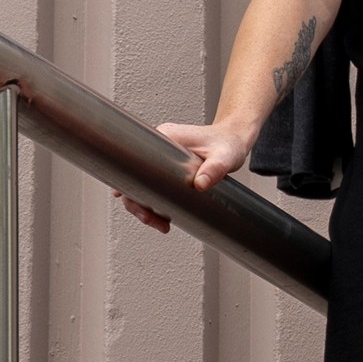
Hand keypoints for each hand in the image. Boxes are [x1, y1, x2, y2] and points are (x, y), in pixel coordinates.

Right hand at [120, 119, 253, 232]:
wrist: (234, 139)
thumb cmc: (228, 143)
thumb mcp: (224, 157)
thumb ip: (215, 169)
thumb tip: (200, 185)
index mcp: (165, 137)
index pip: (135, 160)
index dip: (128, 183)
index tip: (131, 201)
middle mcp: (158, 145)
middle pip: (135, 175)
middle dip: (138, 201)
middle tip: (152, 220)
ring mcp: (162, 156)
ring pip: (143, 183)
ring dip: (146, 204)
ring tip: (161, 224)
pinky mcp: (168, 166)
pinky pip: (154, 184)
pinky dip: (155, 200)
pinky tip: (162, 215)